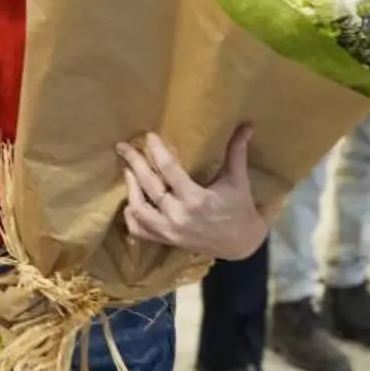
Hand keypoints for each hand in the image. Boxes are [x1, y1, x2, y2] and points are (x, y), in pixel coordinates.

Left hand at [116, 127, 266, 260]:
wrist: (242, 245)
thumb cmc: (240, 209)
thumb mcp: (238, 180)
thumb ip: (236, 152)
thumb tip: (246, 125)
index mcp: (196, 199)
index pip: (169, 170)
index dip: (156, 151)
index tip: (149, 136)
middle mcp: (179, 216)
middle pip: (148, 186)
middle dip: (134, 163)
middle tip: (123, 147)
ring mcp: (170, 231)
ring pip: (138, 209)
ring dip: (131, 189)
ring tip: (128, 171)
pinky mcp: (167, 241)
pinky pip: (139, 230)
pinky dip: (132, 216)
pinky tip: (131, 202)